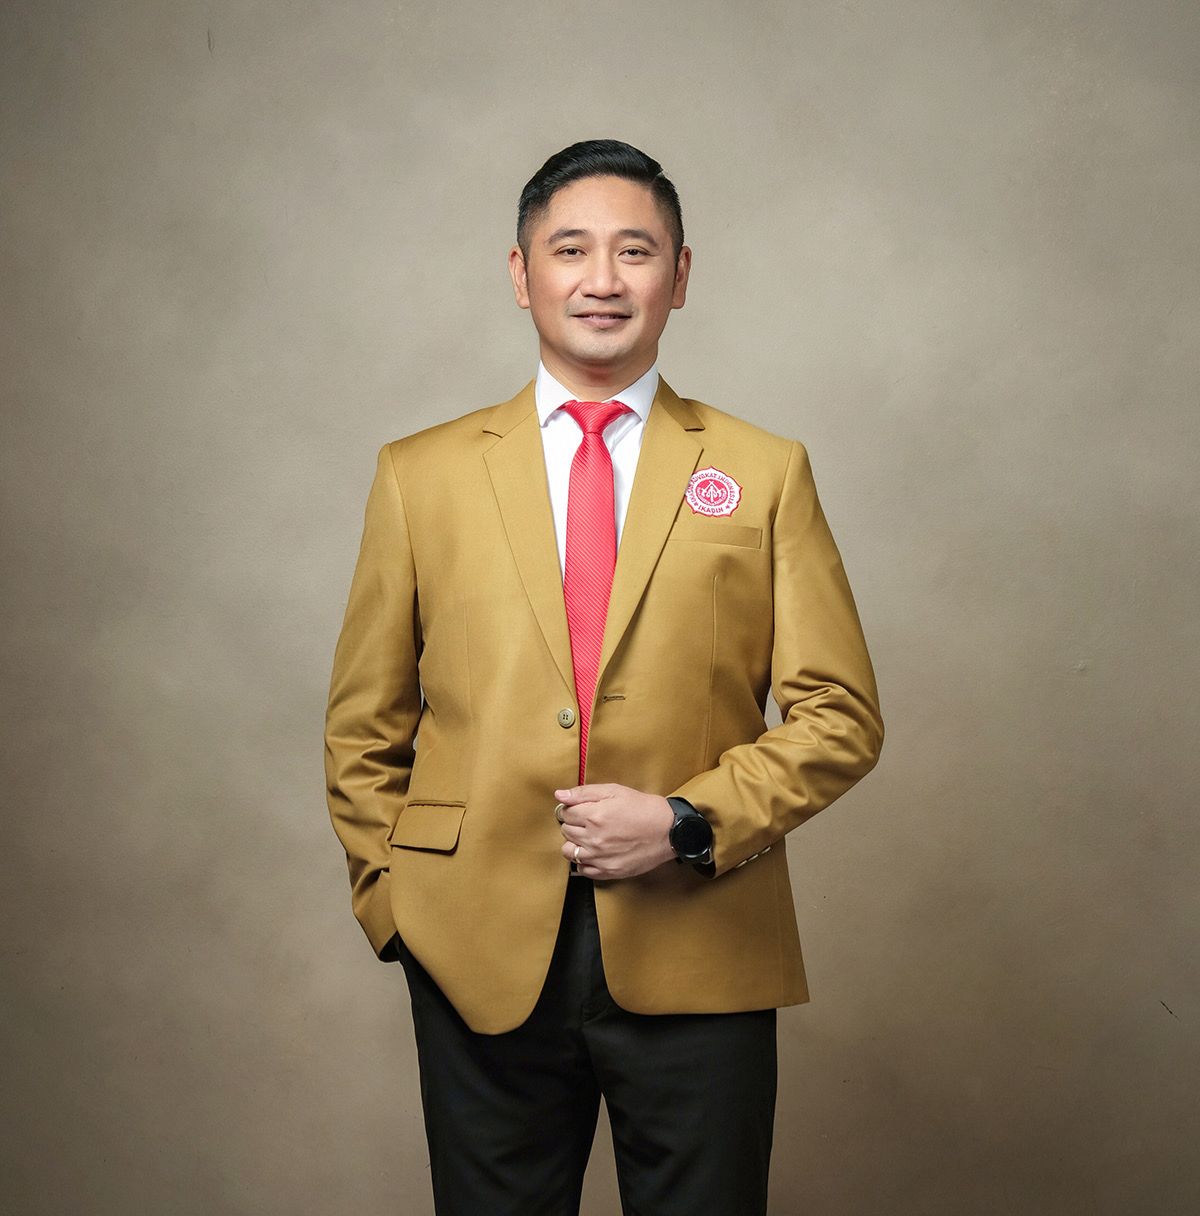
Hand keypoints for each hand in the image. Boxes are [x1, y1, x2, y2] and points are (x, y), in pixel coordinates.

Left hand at [555, 783, 675, 879]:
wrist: (668, 831)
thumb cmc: (643, 808)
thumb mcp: (615, 791)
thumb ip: (584, 793)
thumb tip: (559, 795)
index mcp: (594, 816)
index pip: (565, 813)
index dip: (571, 809)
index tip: (580, 809)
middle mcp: (594, 838)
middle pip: (566, 832)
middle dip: (573, 824)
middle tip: (588, 821)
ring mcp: (600, 857)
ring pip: (569, 852)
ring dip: (575, 843)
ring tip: (589, 837)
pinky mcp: (608, 871)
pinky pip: (582, 869)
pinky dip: (584, 861)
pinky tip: (595, 852)